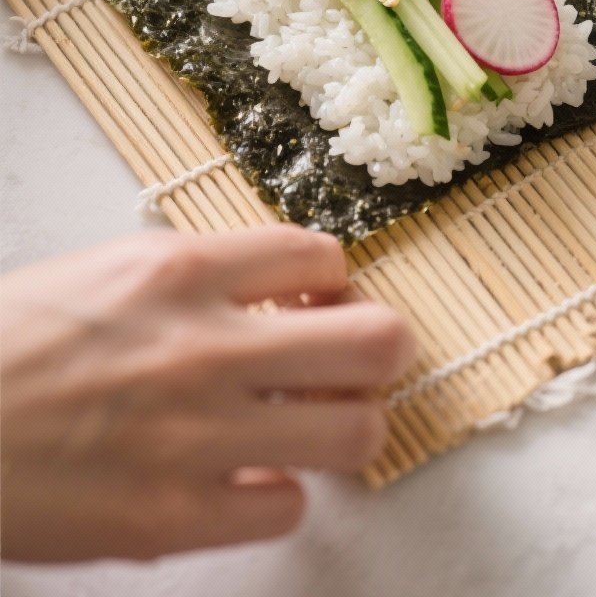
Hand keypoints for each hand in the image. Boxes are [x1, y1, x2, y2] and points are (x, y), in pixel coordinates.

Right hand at [0, 225, 413, 562]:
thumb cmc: (12, 344)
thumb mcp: (108, 273)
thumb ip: (199, 276)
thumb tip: (279, 293)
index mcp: (181, 271)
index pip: (321, 257)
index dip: (336, 284)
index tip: (321, 304)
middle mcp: (203, 346)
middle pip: (375, 339)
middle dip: (379, 349)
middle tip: (353, 363)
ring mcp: (195, 437)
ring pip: (354, 430)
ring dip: (345, 425)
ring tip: (313, 423)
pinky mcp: (173, 517)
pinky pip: (286, 508)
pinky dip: (276, 493)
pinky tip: (245, 479)